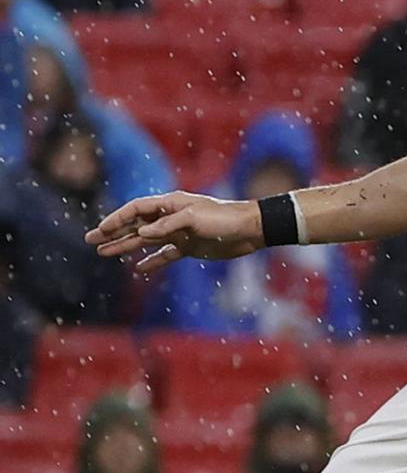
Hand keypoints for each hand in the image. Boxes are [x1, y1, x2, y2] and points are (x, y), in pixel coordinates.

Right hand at [86, 192, 263, 272]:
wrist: (251, 230)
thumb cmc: (224, 218)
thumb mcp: (194, 218)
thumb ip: (167, 226)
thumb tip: (141, 232)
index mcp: (171, 204)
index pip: (136, 209)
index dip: (117, 218)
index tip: (100, 230)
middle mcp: (171, 217)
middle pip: (136, 224)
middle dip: (113, 232)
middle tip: (90, 241)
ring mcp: (179, 233)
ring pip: (146, 240)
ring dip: (125, 246)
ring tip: (103, 253)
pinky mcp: (189, 247)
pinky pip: (165, 255)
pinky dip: (152, 261)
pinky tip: (138, 269)